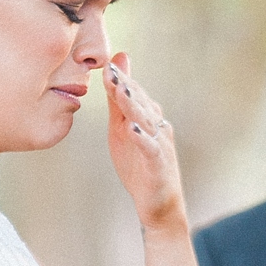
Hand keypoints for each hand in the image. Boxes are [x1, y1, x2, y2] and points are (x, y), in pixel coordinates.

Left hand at [103, 53, 184, 231]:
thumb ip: (117, 100)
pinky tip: (132, 130)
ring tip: (120, 91)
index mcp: (146, 116)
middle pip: (140, 102)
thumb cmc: (140, 163)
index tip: (105, 61)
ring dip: (133, 105)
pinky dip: (142, 139)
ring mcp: (159, 144)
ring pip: (146, 121)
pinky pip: (150, 149)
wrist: (159, 203)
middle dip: (126, 85)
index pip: (132, 92)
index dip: (120, 77)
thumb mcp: (122, 129)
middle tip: (111, 68)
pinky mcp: (158, 165)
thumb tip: (113, 67)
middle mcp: (156, 126)